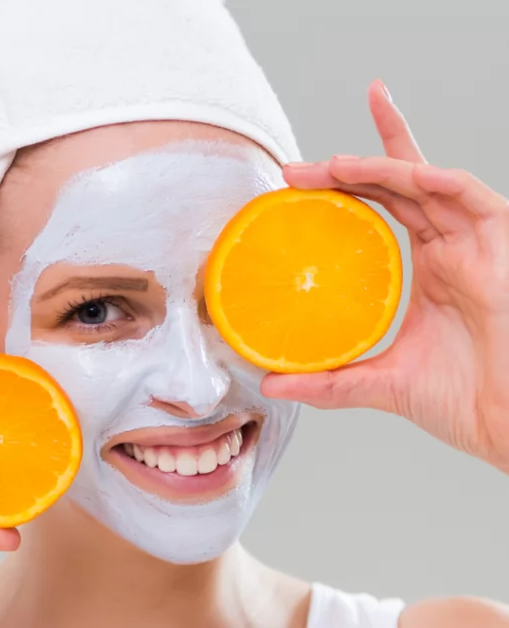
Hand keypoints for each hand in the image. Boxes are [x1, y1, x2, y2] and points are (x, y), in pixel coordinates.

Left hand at [260, 80, 508, 473]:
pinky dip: (444, 182)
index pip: (387, 204)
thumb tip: (272, 383)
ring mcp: (476, 246)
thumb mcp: (380, 383)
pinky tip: (410, 174)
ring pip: (428, 185)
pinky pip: (476, 202)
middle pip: (398, 186)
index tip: (296, 180)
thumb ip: (327, 381)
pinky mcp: (502, 252)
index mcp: (427, 267)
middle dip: (347, 170)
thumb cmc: (461, 400)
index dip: (351, 180)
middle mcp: (450, 248)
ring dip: (382, 168)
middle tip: (295, 171)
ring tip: (333, 166)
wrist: (505, 425)